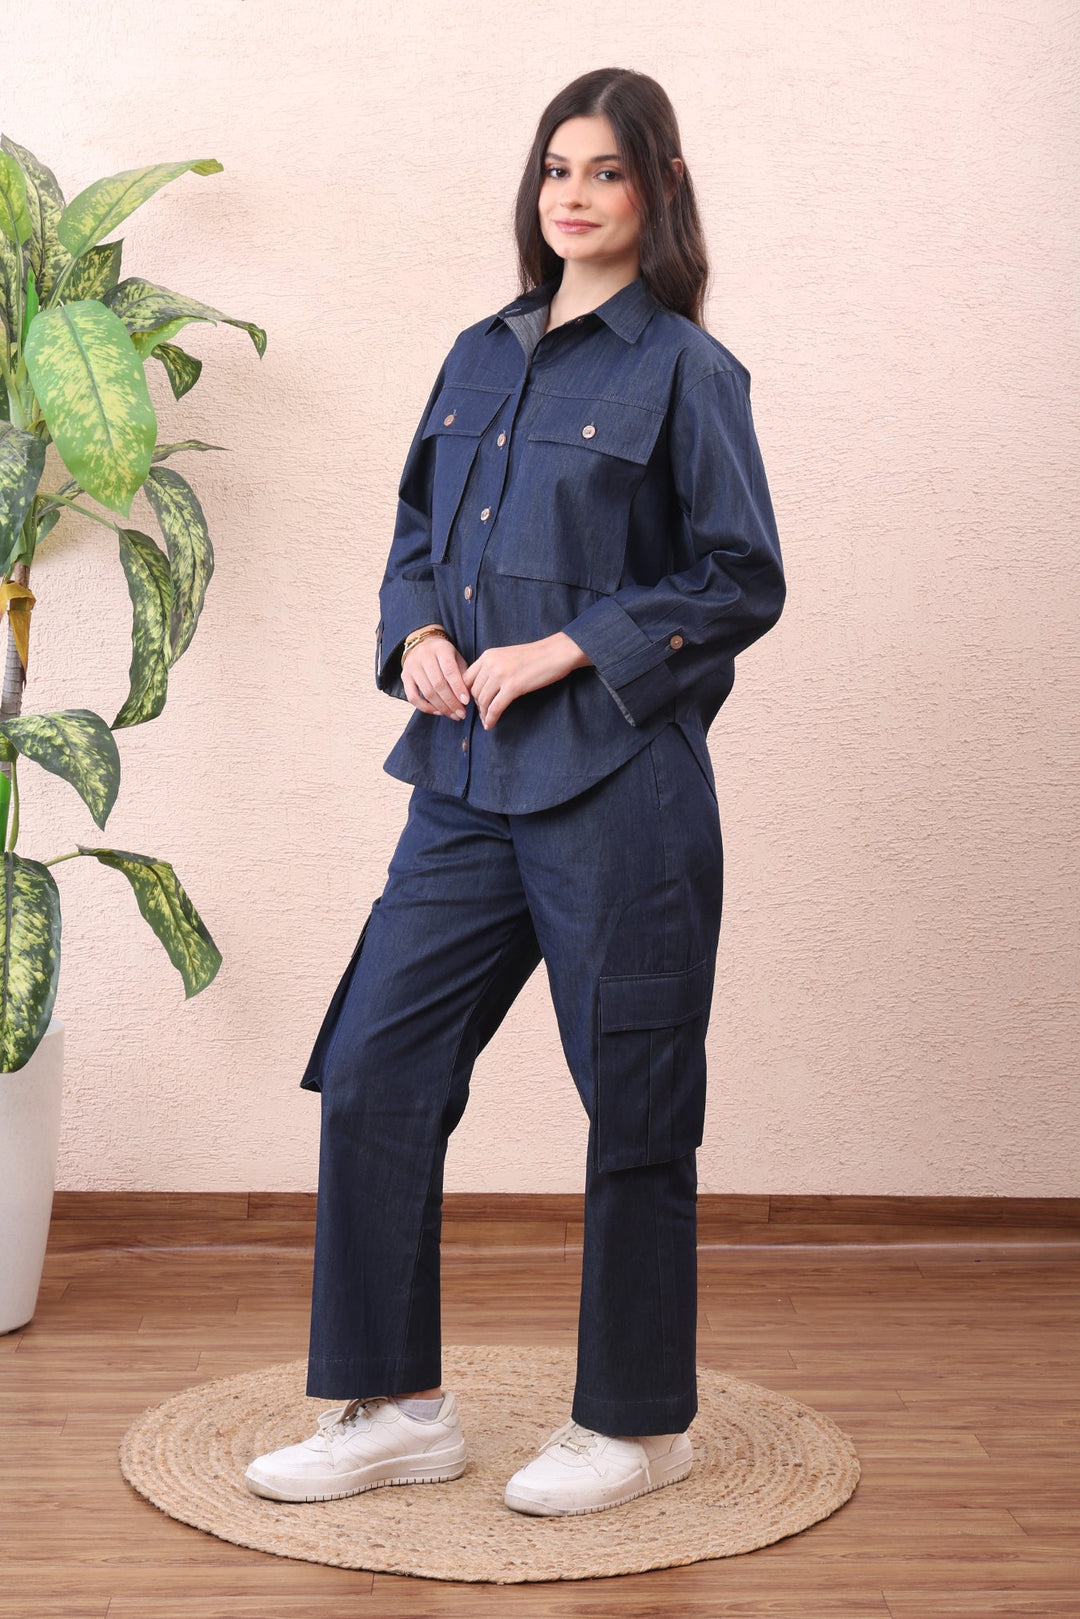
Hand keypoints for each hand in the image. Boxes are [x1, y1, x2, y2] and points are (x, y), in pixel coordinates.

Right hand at [401, 630, 471, 719]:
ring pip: (427, 692)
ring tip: (453, 715)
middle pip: (438, 684)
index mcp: (441, 649)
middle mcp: (424, 656)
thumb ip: (462, 675)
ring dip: (442, 707)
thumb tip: (466, 698)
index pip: (449, 671)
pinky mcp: (405, 676)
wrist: (422, 644)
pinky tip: (438, 712)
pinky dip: (425, 707)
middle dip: (451, 702)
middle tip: (461, 714)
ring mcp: (412, 666)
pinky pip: (413, 697)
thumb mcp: (456, 658)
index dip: (458, 688)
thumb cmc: (444, 655)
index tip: (466, 701)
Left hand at [463, 632, 590, 728]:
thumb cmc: (535, 656)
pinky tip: (490, 725)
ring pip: (483, 701)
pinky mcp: (513, 687)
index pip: (467, 678)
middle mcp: (491, 664)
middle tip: (483, 714)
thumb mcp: (507, 656)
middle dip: (477, 705)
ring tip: (487, 720)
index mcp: (488, 655)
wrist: (556, 653)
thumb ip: (493, 667)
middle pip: (474, 691)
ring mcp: (501, 675)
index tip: (473, 702)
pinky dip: (491, 718)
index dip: (467, 693)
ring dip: (484, 714)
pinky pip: (495, 707)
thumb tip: (484, 686)